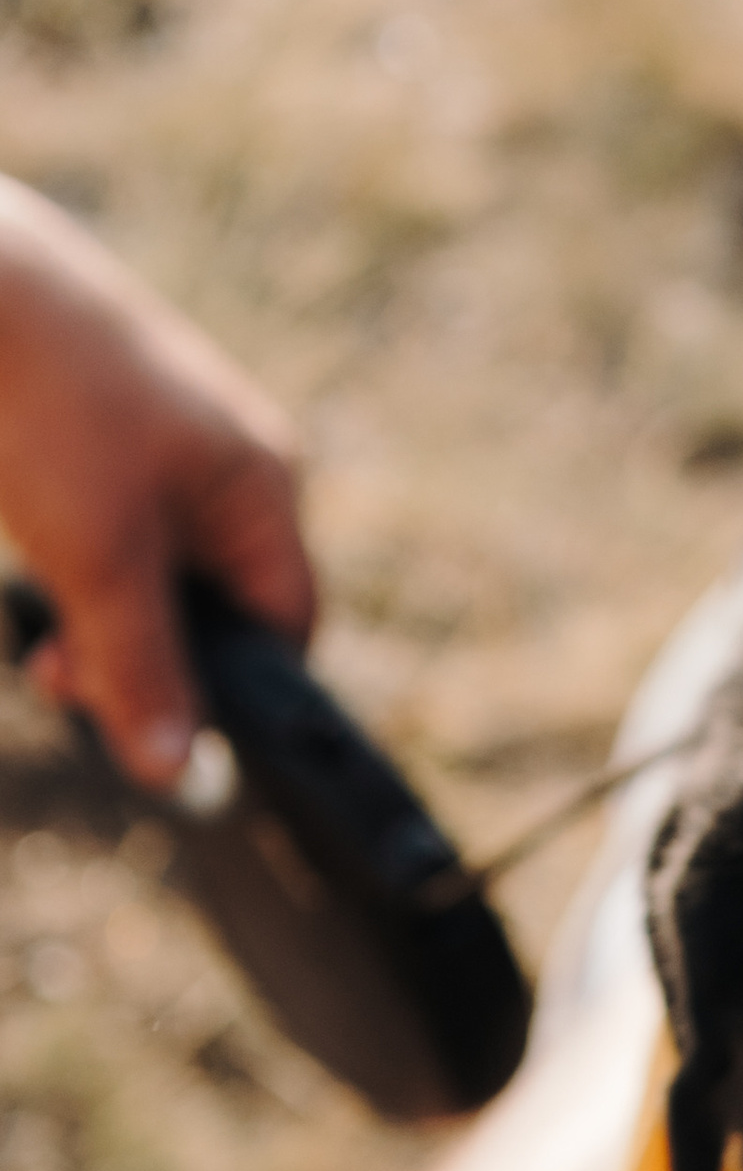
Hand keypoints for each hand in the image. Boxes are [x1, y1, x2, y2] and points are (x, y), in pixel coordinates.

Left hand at [0, 176, 314, 786]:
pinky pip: (103, 533)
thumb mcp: (97, 556)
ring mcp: (159, 446)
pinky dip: (68, 571)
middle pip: (211, 608)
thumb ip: (139, 665)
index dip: (231, 691)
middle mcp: (225, 465)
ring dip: (95, 622)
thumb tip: (178, 772)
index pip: (284, 625)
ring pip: (148, 575)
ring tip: (40, 638)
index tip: (155, 727)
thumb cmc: (46, 398)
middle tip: (64, 680)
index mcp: (261, 485)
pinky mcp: (93, 434)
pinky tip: (30, 570)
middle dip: (144, 660)